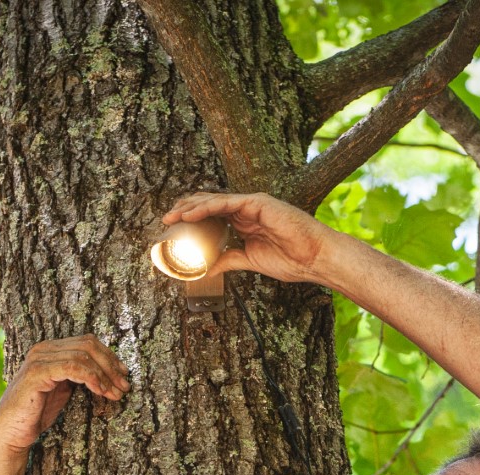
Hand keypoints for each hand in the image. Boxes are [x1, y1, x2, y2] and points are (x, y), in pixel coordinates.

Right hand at [0, 335, 129, 455]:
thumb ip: (80, 376)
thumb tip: (110, 374)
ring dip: (105, 375)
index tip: (124, 375)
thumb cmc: (36, 413)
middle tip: (124, 386)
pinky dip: (92, 377)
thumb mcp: (64, 390)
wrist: (11, 432)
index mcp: (51, 350)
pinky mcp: (37, 373)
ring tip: (115, 393)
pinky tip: (100, 391)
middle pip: (88, 346)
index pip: (87, 342)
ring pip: (83, 356)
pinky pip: (72, 367)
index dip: (110, 357)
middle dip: (111, 366)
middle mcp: (44, 349)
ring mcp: (39, 359)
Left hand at [162, 192, 336, 284]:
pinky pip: (227, 202)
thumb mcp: (250, 261)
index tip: (173, 229)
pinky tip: (191, 214)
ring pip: (214, 200)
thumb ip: (228, 260)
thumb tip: (206, 268)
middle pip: (209, 204)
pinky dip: (207, 207)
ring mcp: (252, 204)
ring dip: (191, 207)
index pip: (212, 215)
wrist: (313, 259)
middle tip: (166, 220)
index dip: (192, 219)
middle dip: (186, 210)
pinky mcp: (258, 202)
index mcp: (244, 222)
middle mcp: (247, 209)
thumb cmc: (290, 260)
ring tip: (172, 216)